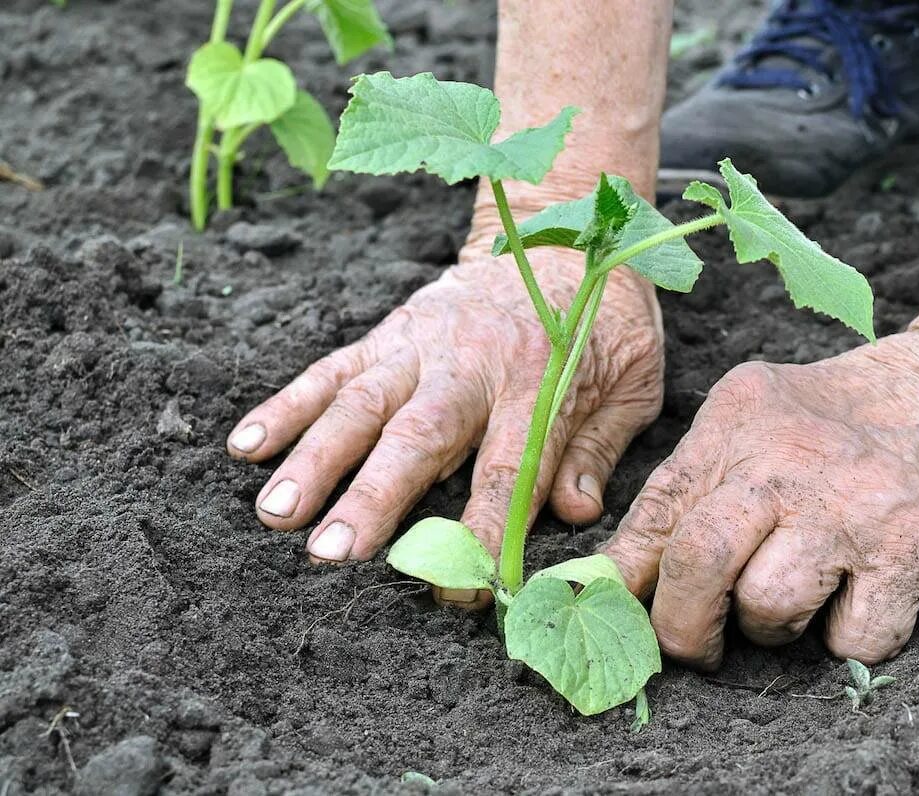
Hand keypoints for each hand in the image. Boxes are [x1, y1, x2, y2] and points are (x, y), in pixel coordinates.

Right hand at [226, 242, 663, 604]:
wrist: (561, 233)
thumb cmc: (603, 319)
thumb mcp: (634, 380)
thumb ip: (600, 446)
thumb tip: (576, 515)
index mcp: (541, 380)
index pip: (509, 470)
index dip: (484, 532)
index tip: (460, 590)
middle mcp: (472, 362)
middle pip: (419, 436)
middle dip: (373, 497)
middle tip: (330, 553)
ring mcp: (422, 343)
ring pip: (361, 403)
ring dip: (314, 459)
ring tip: (275, 514)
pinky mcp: (389, 332)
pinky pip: (332, 369)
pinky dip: (287, 404)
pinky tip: (246, 446)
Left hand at [602, 331, 918, 667]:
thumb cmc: (844, 420)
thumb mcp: (755, 422)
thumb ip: (691, 487)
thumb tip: (618, 576)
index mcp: (737, 422)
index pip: (656, 510)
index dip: (625, 578)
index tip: (621, 614)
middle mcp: (788, 460)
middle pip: (699, 562)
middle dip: (683, 626)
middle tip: (696, 643)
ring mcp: (851, 506)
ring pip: (768, 608)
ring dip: (771, 628)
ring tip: (796, 595)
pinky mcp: (911, 550)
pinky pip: (851, 641)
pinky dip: (847, 641)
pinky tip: (857, 600)